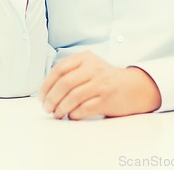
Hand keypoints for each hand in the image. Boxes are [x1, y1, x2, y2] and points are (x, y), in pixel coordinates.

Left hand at [38, 51, 160, 119]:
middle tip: (47, 107)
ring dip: (61, 108)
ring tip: (57, 113)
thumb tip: (46, 90)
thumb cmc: (104, 78)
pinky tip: (71, 115)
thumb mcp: (89, 66)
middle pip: (65, 83)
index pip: (60, 69)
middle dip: (51, 98)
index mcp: (86, 57)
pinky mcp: (106, 98)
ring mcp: (101, 83)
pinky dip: (73, 114)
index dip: (47, 84)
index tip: (41, 96)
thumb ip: (70, 71)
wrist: (131, 86)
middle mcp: (94, 68)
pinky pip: (84, 109)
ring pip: (73, 97)